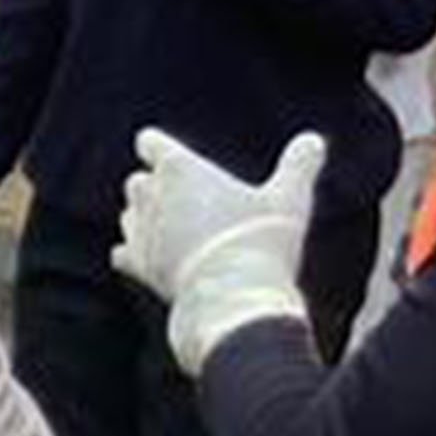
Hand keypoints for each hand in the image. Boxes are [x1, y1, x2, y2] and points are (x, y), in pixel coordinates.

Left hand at [117, 126, 323, 374]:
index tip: (161, 150)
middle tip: (178, 195)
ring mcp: (140, 233)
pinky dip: (131, 252)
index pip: (150, 143)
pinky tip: (148, 257)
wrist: (232, 295)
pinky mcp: (138, 267)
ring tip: (170, 226)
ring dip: (143, 218)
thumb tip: (314, 140)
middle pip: (137, 181)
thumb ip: (299, 165)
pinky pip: (121, 253)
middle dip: (153, 185)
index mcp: (180, 168)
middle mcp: (151, 197)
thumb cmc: (261, 239)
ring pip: (127, 215)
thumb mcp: (290, 198)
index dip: (155, 146)